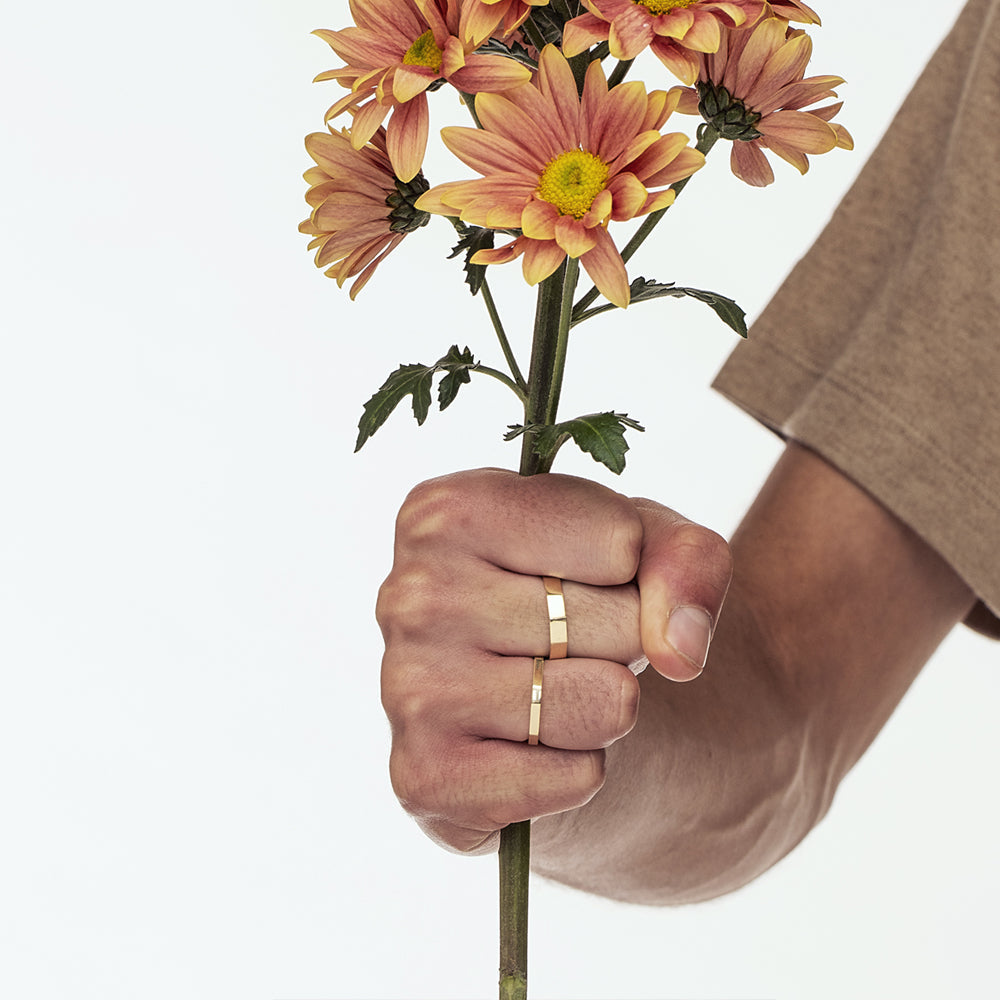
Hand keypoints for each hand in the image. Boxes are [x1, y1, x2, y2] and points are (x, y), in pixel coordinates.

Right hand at [377, 468, 731, 853]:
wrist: (531, 699)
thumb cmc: (578, 599)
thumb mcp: (642, 545)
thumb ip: (687, 560)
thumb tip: (679, 651)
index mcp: (445, 512)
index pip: (621, 543)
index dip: (633, 571)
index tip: (587, 577)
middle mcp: (410, 593)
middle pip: (617, 625)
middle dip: (625, 643)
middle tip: (573, 645)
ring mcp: (408, 688)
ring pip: (605, 703)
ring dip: (607, 709)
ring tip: (554, 692)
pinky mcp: (424, 778)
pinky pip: (575, 778)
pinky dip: (577, 772)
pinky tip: (528, 747)